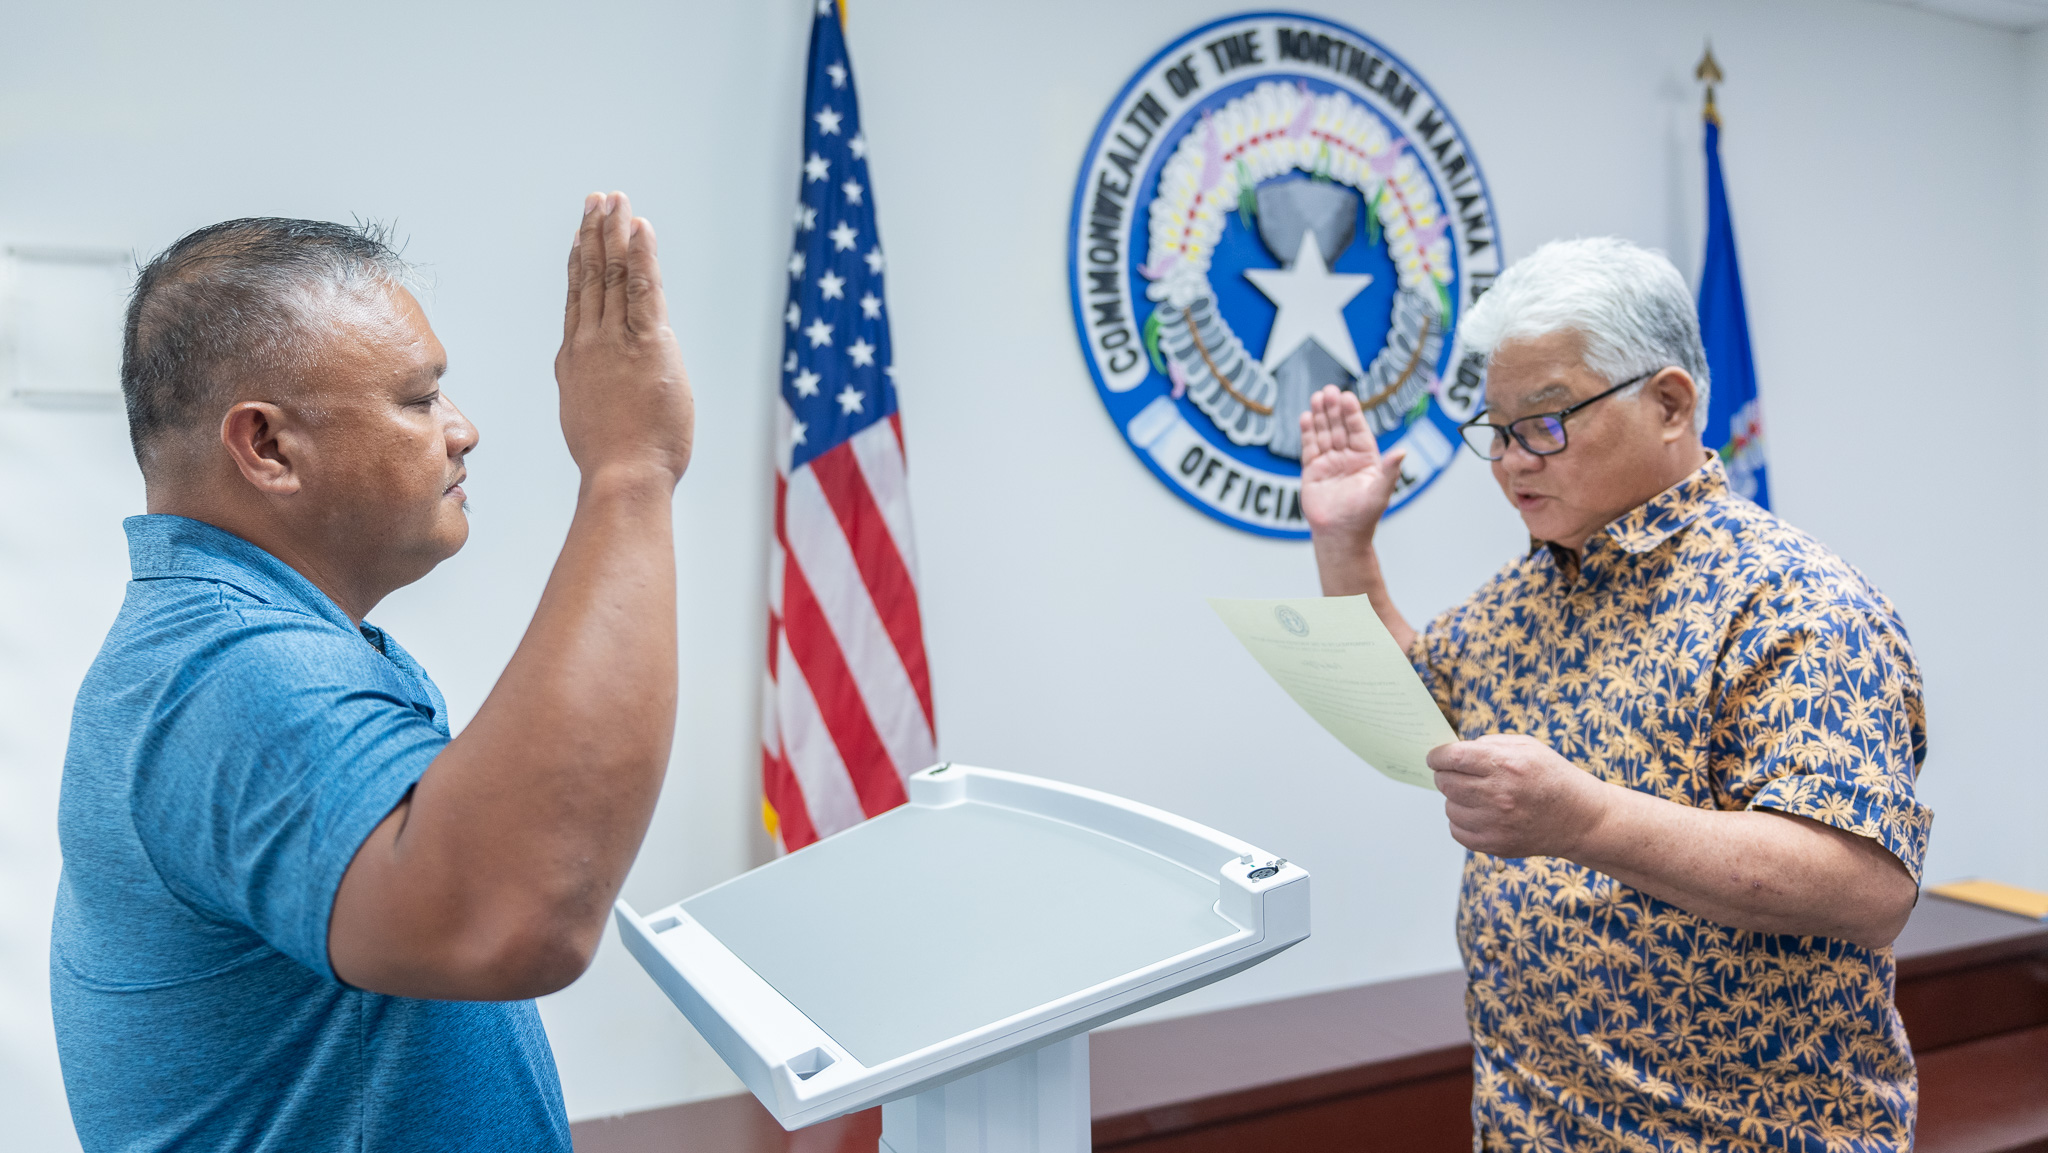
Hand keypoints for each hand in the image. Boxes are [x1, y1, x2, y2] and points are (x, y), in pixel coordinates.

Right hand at [555, 191, 694, 485]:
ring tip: (614, 200)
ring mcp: (615, 342)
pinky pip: (643, 290)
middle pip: (591, 277)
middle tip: (597, 200)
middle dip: (594, 234)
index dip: (580, 263)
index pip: (578, 300)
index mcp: (575, 361)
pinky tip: (640, 228)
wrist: (623, 477)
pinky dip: (641, 256)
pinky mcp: (647, 346)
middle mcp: (590, 343)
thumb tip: (613, 382)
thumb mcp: (593, 417)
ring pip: (612, 275)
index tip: (581, 235)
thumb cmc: (615, 462)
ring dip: (614, 233)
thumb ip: (600, 389)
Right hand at [1299, 385, 1405, 545]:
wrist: (1339, 536)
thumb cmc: (1363, 517)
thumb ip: (1389, 470)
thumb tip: (1402, 451)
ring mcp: (1329, 463)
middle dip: (1334, 410)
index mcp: (1366, 460)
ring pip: (1324, 434)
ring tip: (1317, 397)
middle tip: (1329, 391)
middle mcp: (1347, 458)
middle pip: (1340, 428)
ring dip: (1320, 416)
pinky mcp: (1312, 471)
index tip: (1348, 397)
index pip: (1359, 431)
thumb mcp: (1380, 491)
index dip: (1353, 414)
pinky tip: (1306, 417)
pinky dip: (1307, 432)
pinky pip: (1309, 447)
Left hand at [1427, 734, 1613, 857]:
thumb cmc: (1553, 777)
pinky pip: (1457, 831)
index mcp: (1506, 765)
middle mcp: (1499, 794)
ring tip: (1477, 795)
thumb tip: (1453, 751)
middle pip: (1446, 782)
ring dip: (1456, 799)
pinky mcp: (1495, 845)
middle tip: (1455, 774)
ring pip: (1449, 807)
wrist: (1580, 818)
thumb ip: (1488, 744)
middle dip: (1445, 775)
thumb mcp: (1527, 746)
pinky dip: (1461, 821)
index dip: (1437, 756)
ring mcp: (1496, 823)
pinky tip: (1479, 814)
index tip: (1435, 757)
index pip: (1452, 758)